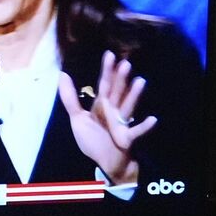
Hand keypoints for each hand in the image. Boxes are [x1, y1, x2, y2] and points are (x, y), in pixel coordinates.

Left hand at [56, 50, 157, 184]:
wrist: (105, 162)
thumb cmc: (93, 139)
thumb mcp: (77, 118)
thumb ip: (70, 98)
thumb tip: (62, 75)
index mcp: (102, 105)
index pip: (105, 84)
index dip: (107, 70)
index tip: (110, 54)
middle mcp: (114, 110)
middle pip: (117, 91)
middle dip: (121, 78)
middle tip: (126, 63)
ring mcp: (122, 123)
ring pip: (128, 106)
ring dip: (134, 95)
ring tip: (141, 81)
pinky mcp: (127, 137)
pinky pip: (136, 131)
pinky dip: (144, 126)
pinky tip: (153, 119)